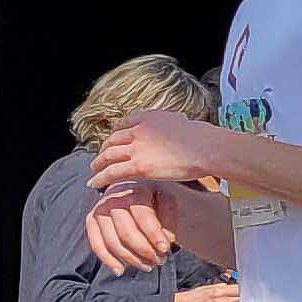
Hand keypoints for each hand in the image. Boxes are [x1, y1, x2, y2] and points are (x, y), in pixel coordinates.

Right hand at [84, 182, 184, 273]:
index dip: (154, 235)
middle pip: (126, 233)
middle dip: (144, 251)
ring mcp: (99, 210)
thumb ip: (168, 218)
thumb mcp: (166, 201)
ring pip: (112, 242)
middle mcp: (113, 199)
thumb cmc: (152, 198)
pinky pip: (96, 245)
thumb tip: (167, 240)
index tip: (165, 250)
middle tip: (159, 261)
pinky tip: (120, 271)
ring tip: (147, 266)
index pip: (144, 216)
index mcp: (135, 191)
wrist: (129, 189)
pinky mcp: (91, 221)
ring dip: (131, 259)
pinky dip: (108, 260)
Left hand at [89, 107, 222, 190]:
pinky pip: (112, 173)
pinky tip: (94, 183)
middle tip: (100, 158)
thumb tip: (174, 128)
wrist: (207, 148)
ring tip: (94, 170)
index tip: (113, 142)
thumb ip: (170, 126)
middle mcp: (139, 130)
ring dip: (98, 163)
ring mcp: (137, 148)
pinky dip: (100, 178)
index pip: (124, 125)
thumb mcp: (182, 122)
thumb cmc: (203, 139)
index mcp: (149, 117)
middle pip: (113, 140)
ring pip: (109, 156)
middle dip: (104, 149)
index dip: (116, 135)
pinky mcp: (138, 166)